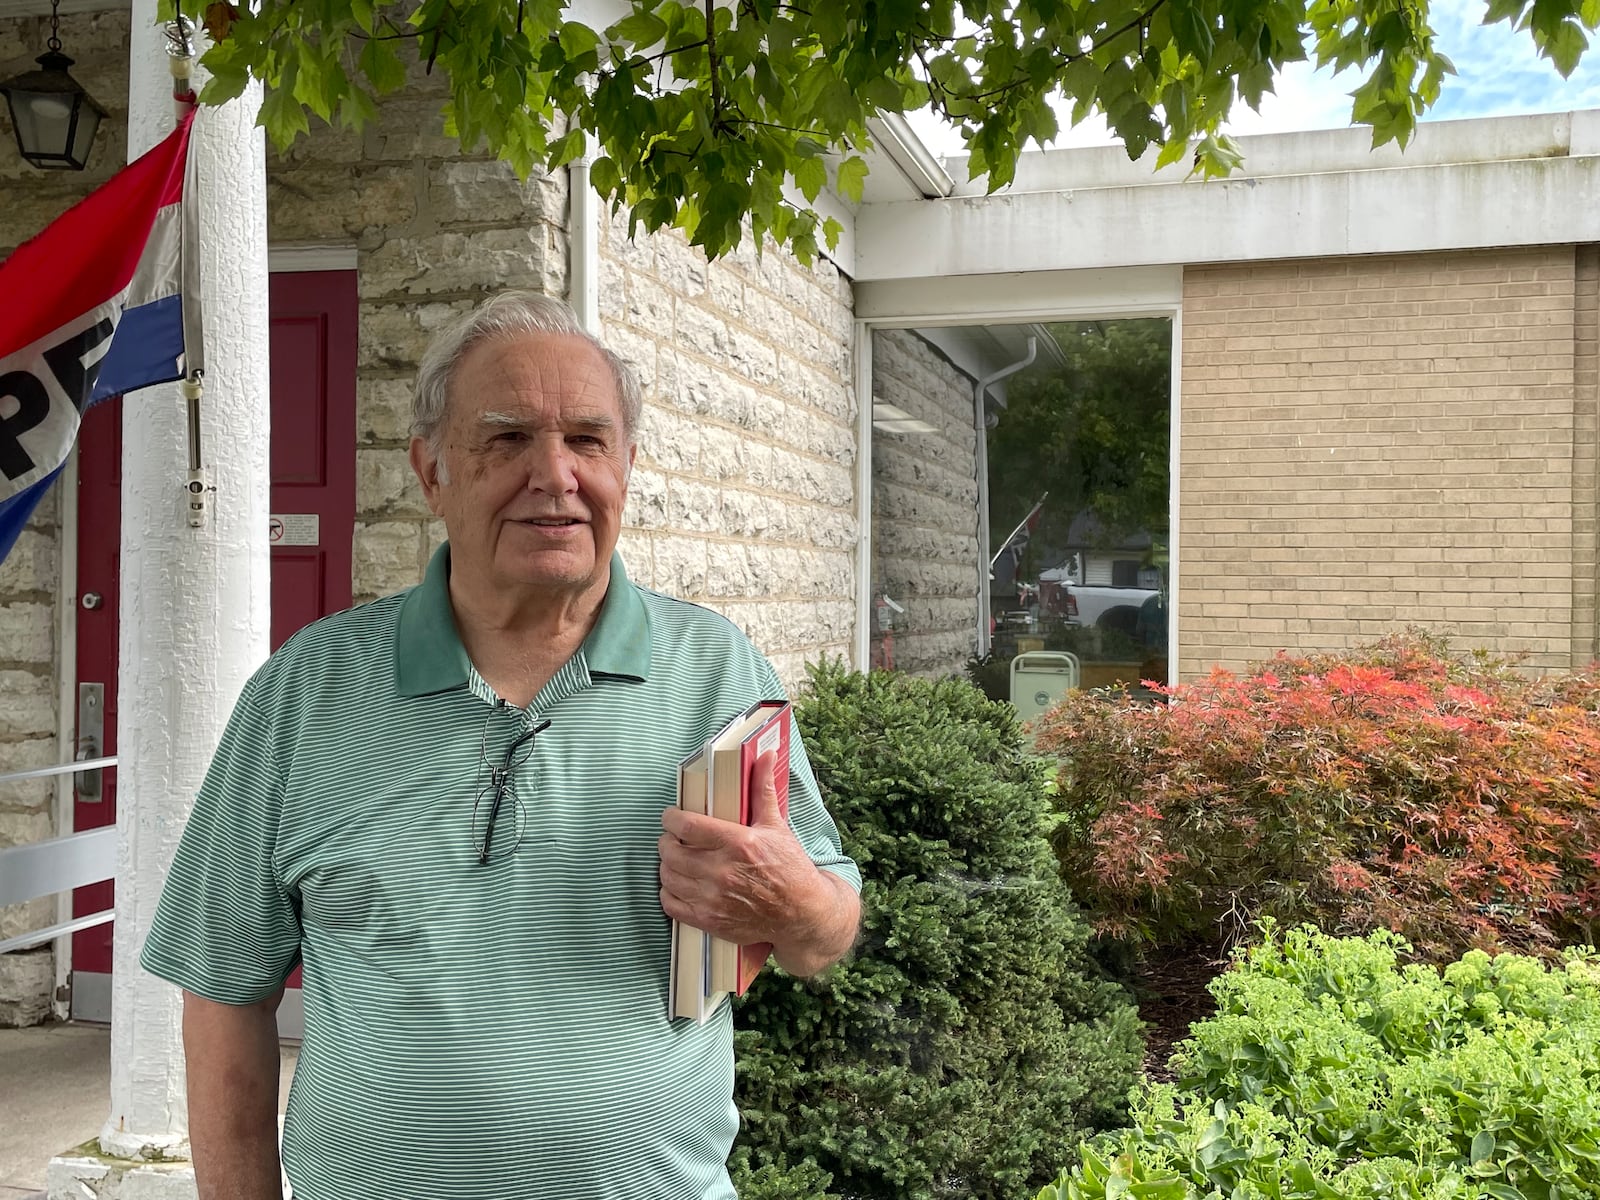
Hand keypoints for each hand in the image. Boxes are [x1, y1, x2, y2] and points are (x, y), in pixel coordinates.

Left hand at [658, 750, 821, 947]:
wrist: (802, 915)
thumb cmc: (790, 868)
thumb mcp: (777, 826)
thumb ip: (762, 791)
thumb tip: (765, 756)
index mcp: (738, 843)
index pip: (686, 826)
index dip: (671, 818)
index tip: (671, 816)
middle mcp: (722, 871)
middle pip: (671, 852)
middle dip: (666, 841)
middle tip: (672, 838)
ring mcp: (714, 899)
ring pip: (668, 877)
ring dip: (666, 865)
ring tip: (675, 859)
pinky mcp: (710, 921)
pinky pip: (671, 905)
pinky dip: (668, 893)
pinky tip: (678, 884)